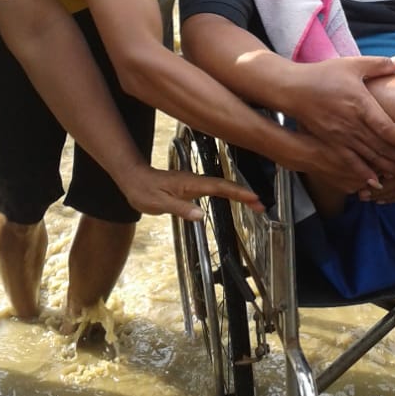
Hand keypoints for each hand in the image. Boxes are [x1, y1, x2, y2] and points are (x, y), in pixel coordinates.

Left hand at [124, 163, 262, 218]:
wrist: (133, 179)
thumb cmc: (144, 191)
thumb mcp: (159, 203)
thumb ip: (180, 209)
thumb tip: (201, 215)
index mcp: (191, 183)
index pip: (219, 187)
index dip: (237, 192)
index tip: (254, 198)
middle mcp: (195, 181)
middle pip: (225, 186)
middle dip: (244, 194)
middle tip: (261, 206)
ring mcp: (194, 183)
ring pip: (221, 187)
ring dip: (238, 194)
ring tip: (254, 204)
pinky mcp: (191, 187)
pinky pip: (214, 189)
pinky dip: (227, 193)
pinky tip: (233, 198)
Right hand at [286, 56, 394, 178]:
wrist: (293, 90)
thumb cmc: (324, 75)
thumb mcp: (352, 65)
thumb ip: (380, 64)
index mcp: (360, 104)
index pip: (386, 127)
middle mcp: (351, 124)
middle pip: (381, 146)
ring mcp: (340, 137)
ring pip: (368, 157)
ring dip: (387, 167)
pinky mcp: (331, 144)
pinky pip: (350, 163)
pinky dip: (364, 174)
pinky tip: (376, 182)